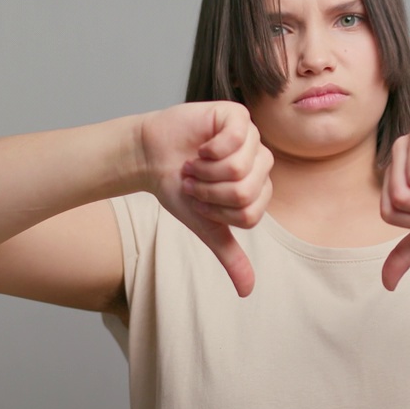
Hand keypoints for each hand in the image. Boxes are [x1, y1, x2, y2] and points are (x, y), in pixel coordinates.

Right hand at [140, 102, 272, 296]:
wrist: (150, 158)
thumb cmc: (178, 189)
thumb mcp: (205, 226)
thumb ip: (229, 255)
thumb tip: (248, 291)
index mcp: (258, 188)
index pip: (250, 213)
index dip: (218, 211)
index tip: (201, 201)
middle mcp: (259, 161)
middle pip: (246, 191)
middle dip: (210, 192)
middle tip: (195, 182)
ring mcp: (251, 137)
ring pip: (239, 168)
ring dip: (207, 171)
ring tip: (195, 164)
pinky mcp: (237, 116)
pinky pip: (237, 139)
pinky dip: (210, 149)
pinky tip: (200, 146)